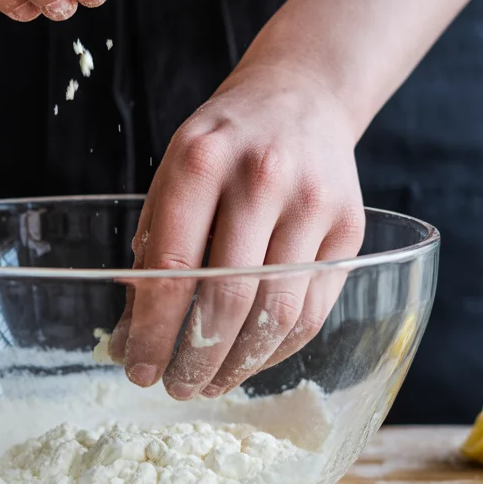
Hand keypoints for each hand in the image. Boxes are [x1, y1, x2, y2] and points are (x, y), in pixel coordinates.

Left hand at [108, 60, 365, 398]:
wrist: (302, 97)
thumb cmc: (226, 143)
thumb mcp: (174, 172)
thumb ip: (155, 247)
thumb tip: (133, 336)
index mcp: (203, 161)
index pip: (174, 269)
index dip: (154, 331)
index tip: (140, 369)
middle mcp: (262, 179)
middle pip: (228, 299)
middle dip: (197, 358)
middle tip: (177, 386)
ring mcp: (313, 204)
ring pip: (276, 315)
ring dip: (239, 364)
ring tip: (211, 382)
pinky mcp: (349, 230)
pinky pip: (313, 312)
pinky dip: (277, 348)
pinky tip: (250, 358)